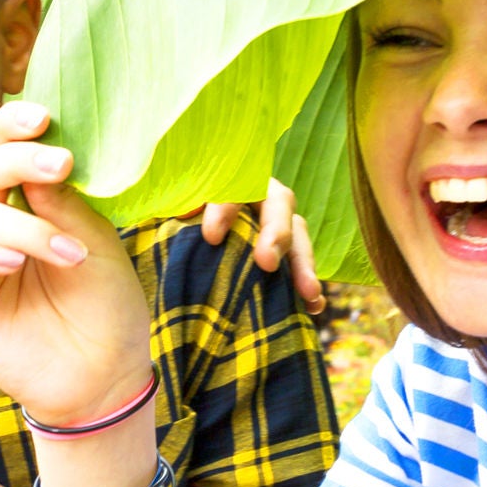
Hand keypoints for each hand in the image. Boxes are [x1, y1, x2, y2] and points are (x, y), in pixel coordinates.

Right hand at [0, 100, 153, 425]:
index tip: (43, 117)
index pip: (4, 150)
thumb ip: (62, 201)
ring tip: (68, 256)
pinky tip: (11, 265)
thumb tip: (37, 152)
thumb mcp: (95, 242)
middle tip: (59, 165)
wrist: (104, 375)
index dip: (14, 127)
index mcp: (29, 204)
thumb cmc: (106, 307)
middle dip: (18, 160)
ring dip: (24, 229)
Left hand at [189, 178, 324, 313]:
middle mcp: (262, 197)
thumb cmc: (177, 217)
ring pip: (298, 236)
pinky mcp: (288, 251)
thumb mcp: (172, 207)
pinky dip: (310, 284)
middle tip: (267, 263)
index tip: (211, 237)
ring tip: (308, 293)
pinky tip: (314, 306)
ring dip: (304, 264)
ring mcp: (279, 223)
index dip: (224, 209)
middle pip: (278, 206)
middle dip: (276, 233)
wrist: (192, 237)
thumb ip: (176, 203)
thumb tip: (184, 209)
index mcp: (232, 180)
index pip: (232, 186)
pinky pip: (305, 265)